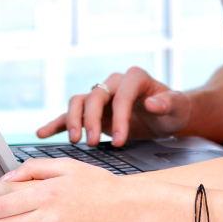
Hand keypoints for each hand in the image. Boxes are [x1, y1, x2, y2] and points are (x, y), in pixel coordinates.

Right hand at [37, 67, 191, 146]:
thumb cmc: (175, 109)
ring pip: (79, 101)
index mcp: (135, 78)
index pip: (122, 95)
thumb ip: (170, 103)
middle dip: (92, 119)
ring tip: (77, 141)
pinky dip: (57, 122)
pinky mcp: (94, 111)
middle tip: (93, 143)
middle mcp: (115, 83)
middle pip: (95, 96)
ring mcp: (102, 96)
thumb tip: (153, 102)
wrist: (168, 114)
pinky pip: (71, 114)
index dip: (119, 117)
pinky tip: (43, 132)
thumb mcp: (179, 107)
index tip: (119, 140)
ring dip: (74, 120)